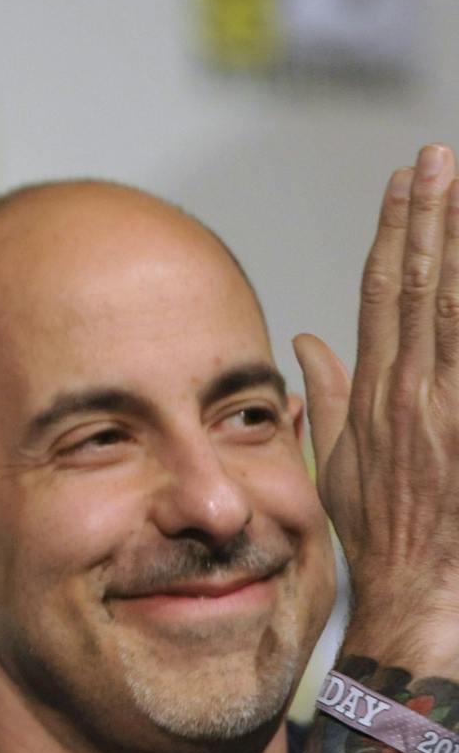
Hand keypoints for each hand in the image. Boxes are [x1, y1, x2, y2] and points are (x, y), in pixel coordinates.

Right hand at [295, 144, 458, 674]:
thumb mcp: (344, 465)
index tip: (405, 180)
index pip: (380, 293)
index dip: (392, 231)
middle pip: (417, 284)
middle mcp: (408, 391)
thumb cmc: (387, 540)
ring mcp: (447, 410)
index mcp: (374, 394)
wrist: (421, 597)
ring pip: (454, 304)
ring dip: (458, 241)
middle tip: (439, 155)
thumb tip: (308, 342)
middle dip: (428, 214)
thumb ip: (328, 396)